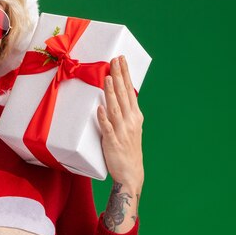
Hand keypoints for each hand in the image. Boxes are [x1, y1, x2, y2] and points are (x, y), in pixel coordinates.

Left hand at [97, 55, 143, 189]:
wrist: (131, 174)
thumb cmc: (128, 150)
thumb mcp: (131, 128)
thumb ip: (125, 113)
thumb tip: (117, 97)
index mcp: (135, 116)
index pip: (129, 91)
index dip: (125, 75)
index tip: (121, 60)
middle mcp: (130, 121)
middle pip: (123, 95)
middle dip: (119, 76)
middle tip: (114, 60)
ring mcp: (122, 132)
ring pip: (115, 108)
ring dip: (111, 93)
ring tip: (107, 78)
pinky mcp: (112, 143)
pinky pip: (107, 129)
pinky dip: (104, 119)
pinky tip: (100, 108)